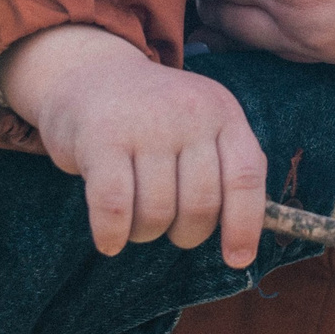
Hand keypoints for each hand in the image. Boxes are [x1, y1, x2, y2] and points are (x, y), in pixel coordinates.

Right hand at [0, 24, 267, 268]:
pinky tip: (109, 240)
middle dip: (186, 233)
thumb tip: (246, 237)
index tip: (237, 259)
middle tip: (169, 225)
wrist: (88, 75)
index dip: (245, 225)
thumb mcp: (200, 124)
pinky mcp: (102, 137)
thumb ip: (226, 167)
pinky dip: (112, 235)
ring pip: (158, 213)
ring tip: (135, 220)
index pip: (246, 176)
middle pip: (201, 204)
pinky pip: (115, 209)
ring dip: (145, 233)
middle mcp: (189, 113)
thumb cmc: (152, 118)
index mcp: (222, 112)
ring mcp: (146, 123)